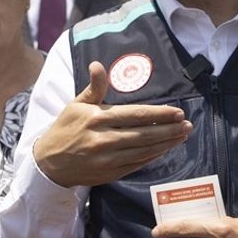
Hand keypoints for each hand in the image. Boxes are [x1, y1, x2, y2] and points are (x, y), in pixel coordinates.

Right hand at [33, 61, 189, 187]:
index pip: (134, 115)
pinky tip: (165, 149)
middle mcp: (104, 139)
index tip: (176, 112)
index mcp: (96, 119)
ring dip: (167, 143)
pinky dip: (154, 156)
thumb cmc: (65, 129)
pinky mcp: (111, 173)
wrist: (49, 164)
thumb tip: (98, 65)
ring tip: (183, 135)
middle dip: (169, 129)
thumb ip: (94, 87)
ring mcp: (108, 159)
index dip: (158, 114)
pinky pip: (138, 164)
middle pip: (144, 134)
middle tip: (187, 124)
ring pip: (144, 151)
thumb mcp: (76, 104)